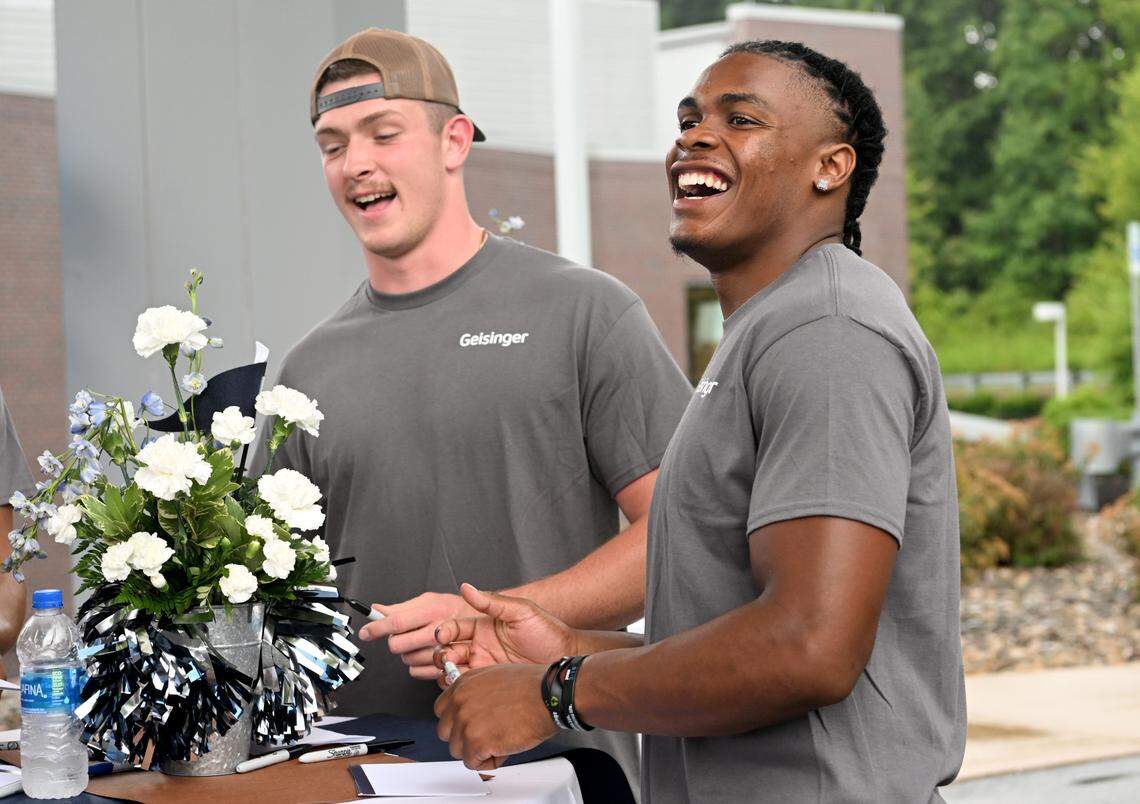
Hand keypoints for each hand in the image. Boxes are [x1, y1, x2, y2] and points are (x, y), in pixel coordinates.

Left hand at [358, 591, 479, 679]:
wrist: (485, 623)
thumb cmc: (455, 610)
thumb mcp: (430, 600)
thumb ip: (402, 607)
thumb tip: (377, 609)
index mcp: (434, 610)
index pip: (398, 621)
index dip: (378, 628)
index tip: (366, 632)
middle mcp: (440, 629)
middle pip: (399, 644)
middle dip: (395, 642)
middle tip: (402, 636)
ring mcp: (445, 650)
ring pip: (408, 660)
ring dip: (407, 654)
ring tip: (417, 645)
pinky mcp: (449, 667)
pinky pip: (418, 673)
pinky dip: (416, 667)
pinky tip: (424, 656)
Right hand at [433, 583, 575, 686]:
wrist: (565, 657)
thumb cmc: (547, 630)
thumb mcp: (520, 611)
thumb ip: (491, 602)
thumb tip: (466, 587)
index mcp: (484, 627)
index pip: (454, 628)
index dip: (445, 631)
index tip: (443, 635)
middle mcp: (480, 646)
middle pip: (448, 650)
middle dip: (442, 653)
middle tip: (448, 658)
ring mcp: (485, 665)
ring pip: (454, 670)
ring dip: (447, 671)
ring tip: (453, 672)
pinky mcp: (491, 683)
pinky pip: (468, 686)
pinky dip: (459, 687)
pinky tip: (462, 685)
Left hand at [434, 663, 555, 769]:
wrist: (548, 696)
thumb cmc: (531, 686)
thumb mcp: (494, 677)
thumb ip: (476, 692)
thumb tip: (471, 708)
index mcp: (463, 684)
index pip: (442, 710)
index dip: (456, 722)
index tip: (468, 725)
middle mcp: (460, 701)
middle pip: (446, 733)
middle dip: (464, 738)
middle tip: (486, 736)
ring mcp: (466, 722)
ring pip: (458, 750)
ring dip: (477, 751)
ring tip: (499, 740)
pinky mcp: (476, 742)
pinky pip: (472, 763)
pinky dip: (489, 761)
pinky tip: (504, 748)